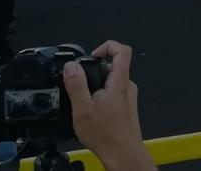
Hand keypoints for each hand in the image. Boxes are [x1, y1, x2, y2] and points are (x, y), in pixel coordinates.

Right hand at [63, 41, 156, 170]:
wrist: (123, 155)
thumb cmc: (105, 134)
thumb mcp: (83, 109)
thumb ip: (76, 85)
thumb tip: (71, 65)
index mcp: (120, 82)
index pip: (122, 50)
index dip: (107, 46)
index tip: (91, 56)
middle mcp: (128, 87)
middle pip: (114, 66)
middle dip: (95, 70)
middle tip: (79, 84)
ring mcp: (129, 97)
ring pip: (112, 81)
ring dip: (96, 85)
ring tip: (83, 101)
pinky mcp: (126, 108)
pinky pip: (114, 93)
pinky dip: (101, 95)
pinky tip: (91, 111)